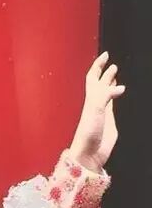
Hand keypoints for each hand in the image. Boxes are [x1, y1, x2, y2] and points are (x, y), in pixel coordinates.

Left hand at [68, 51, 125, 172]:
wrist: (89, 153)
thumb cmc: (88, 132)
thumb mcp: (95, 109)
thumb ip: (106, 95)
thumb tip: (120, 87)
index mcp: (90, 98)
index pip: (93, 77)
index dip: (98, 65)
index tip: (105, 54)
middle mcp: (95, 103)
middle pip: (100, 83)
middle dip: (104, 72)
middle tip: (111, 62)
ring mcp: (102, 111)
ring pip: (106, 92)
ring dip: (110, 83)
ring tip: (114, 73)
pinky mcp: (109, 121)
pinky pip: (112, 104)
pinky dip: (115, 96)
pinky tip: (118, 93)